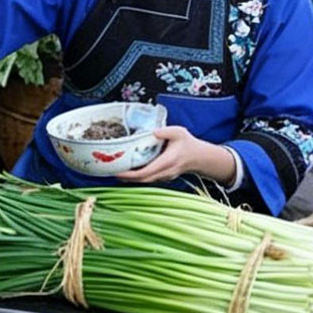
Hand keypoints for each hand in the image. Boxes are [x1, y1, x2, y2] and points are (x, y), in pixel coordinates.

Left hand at [115, 126, 234, 183]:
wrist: (200, 157)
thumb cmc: (188, 144)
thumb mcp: (179, 132)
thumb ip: (166, 131)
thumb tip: (153, 132)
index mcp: (167, 162)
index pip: (146, 172)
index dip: (130, 174)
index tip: (119, 172)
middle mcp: (164, 172)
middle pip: (142, 180)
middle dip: (126, 178)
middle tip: (112, 171)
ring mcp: (164, 176)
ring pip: (144, 181)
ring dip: (131, 178)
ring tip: (117, 170)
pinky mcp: (163, 177)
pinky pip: (148, 179)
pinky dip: (138, 176)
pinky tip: (129, 170)